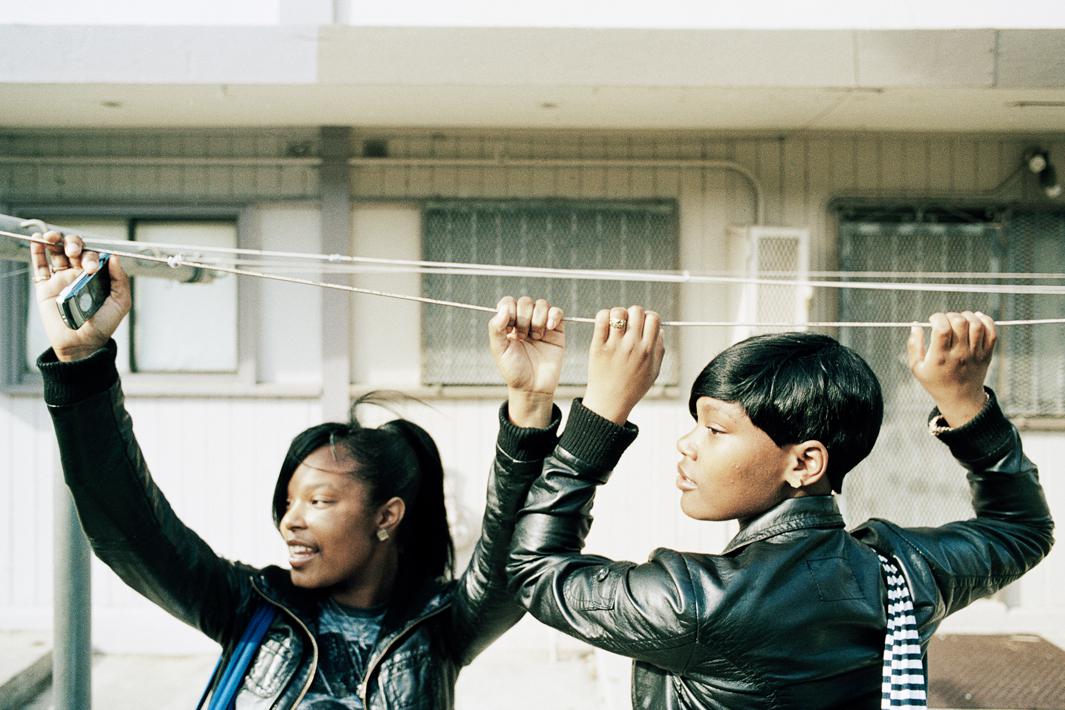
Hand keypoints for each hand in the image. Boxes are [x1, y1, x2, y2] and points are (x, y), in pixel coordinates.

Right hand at [30, 231, 130, 361]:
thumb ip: (120, 279)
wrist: (81, 343)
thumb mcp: (120, 302)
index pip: (93, 255)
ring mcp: (61, 278)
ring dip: (55, 240)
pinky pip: (40, 265)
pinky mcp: (45, 286)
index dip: (91, 254)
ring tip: (53, 238)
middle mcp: (78, 274)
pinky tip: (38, 240)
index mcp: (96, 276)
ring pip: (56, 252)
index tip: (91, 267)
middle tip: (74, 252)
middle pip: (74, 248)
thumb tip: (114, 257)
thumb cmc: (103, 325)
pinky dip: (38, 251)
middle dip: (74, 244)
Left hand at [489, 296, 564, 426]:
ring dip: (538, 319)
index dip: (510, 310)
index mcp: (508, 324)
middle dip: (524, 318)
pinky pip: (557, 312)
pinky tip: (549, 329)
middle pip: (526, 301)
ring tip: (536, 337)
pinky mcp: (557, 330)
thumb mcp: (499, 350)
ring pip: (541, 304)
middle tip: (522, 337)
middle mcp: (525, 321)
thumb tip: (504, 308)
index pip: (508, 302)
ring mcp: (541, 324)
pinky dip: (553, 316)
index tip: (509, 328)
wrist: (533, 387)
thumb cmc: (514, 371)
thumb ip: (496, 327)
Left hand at [582, 305, 664, 424]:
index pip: (654, 318)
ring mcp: (615, 345)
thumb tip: (659, 329)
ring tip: (615, 324)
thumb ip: (659, 349)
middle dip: (633, 314)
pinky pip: (601, 319)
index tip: (642, 324)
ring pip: (618, 312)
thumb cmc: (631, 388)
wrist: (610, 403)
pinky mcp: (598, 346)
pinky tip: (604, 324)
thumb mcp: (654, 371)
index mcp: (648, 350)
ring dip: (617, 314)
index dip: (649, 317)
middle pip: (637, 311)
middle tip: (628, 324)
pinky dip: (603, 315)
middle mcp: (632, 346)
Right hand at [907, 311, 995, 427]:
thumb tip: (915, 325)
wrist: (960, 398)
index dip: (937, 318)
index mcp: (940, 357)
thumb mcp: (917, 368)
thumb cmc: (935, 382)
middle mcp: (960, 354)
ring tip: (959, 320)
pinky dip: (986, 320)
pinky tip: (976, 318)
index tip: (932, 320)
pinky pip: (991, 332)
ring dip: (967, 315)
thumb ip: (914, 345)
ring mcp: (975, 354)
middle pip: (960, 323)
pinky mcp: (987, 354)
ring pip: (977, 324)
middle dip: (951, 315)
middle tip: (946, 320)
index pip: (942, 328)